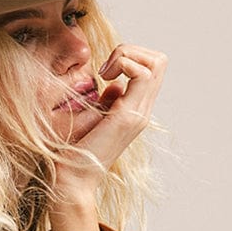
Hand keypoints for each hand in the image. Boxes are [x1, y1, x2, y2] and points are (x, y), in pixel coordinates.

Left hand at [69, 43, 167, 165]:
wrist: (73, 179)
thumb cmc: (75, 152)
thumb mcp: (94, 117)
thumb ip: (108, 100)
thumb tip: (114, 84)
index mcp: (136, 110)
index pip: (152, 68)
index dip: (130, 57)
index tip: (104, 71)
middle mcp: (142, 111)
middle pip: (159, 61)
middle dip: (131, 51)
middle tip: (106, 69)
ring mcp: (139, 113)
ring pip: (155, 63)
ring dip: (127, 55)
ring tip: (105, 72)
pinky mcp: (128, 116)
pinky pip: (141, 73)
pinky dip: (123, 63)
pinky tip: (103, 77)